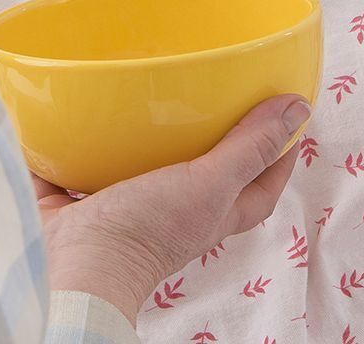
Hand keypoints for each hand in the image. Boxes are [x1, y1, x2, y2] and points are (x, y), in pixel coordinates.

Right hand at [38, 95, 308, 326]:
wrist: (79, 266)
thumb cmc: (149, 230)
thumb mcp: (209, 184)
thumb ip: (249, 148)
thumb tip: (297, 107)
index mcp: (211, 213)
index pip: (260, 184)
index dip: (278, 154)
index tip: (282, 115)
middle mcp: (172, 214)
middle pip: (203, 176)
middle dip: (211, 141)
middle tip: (213, 98)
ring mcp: (124, 211)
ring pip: (137, 171)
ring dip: (139, 142)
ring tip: (139, 100)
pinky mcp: (78, 207)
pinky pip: (74, 174)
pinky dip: (70, 152)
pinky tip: (66, 122)